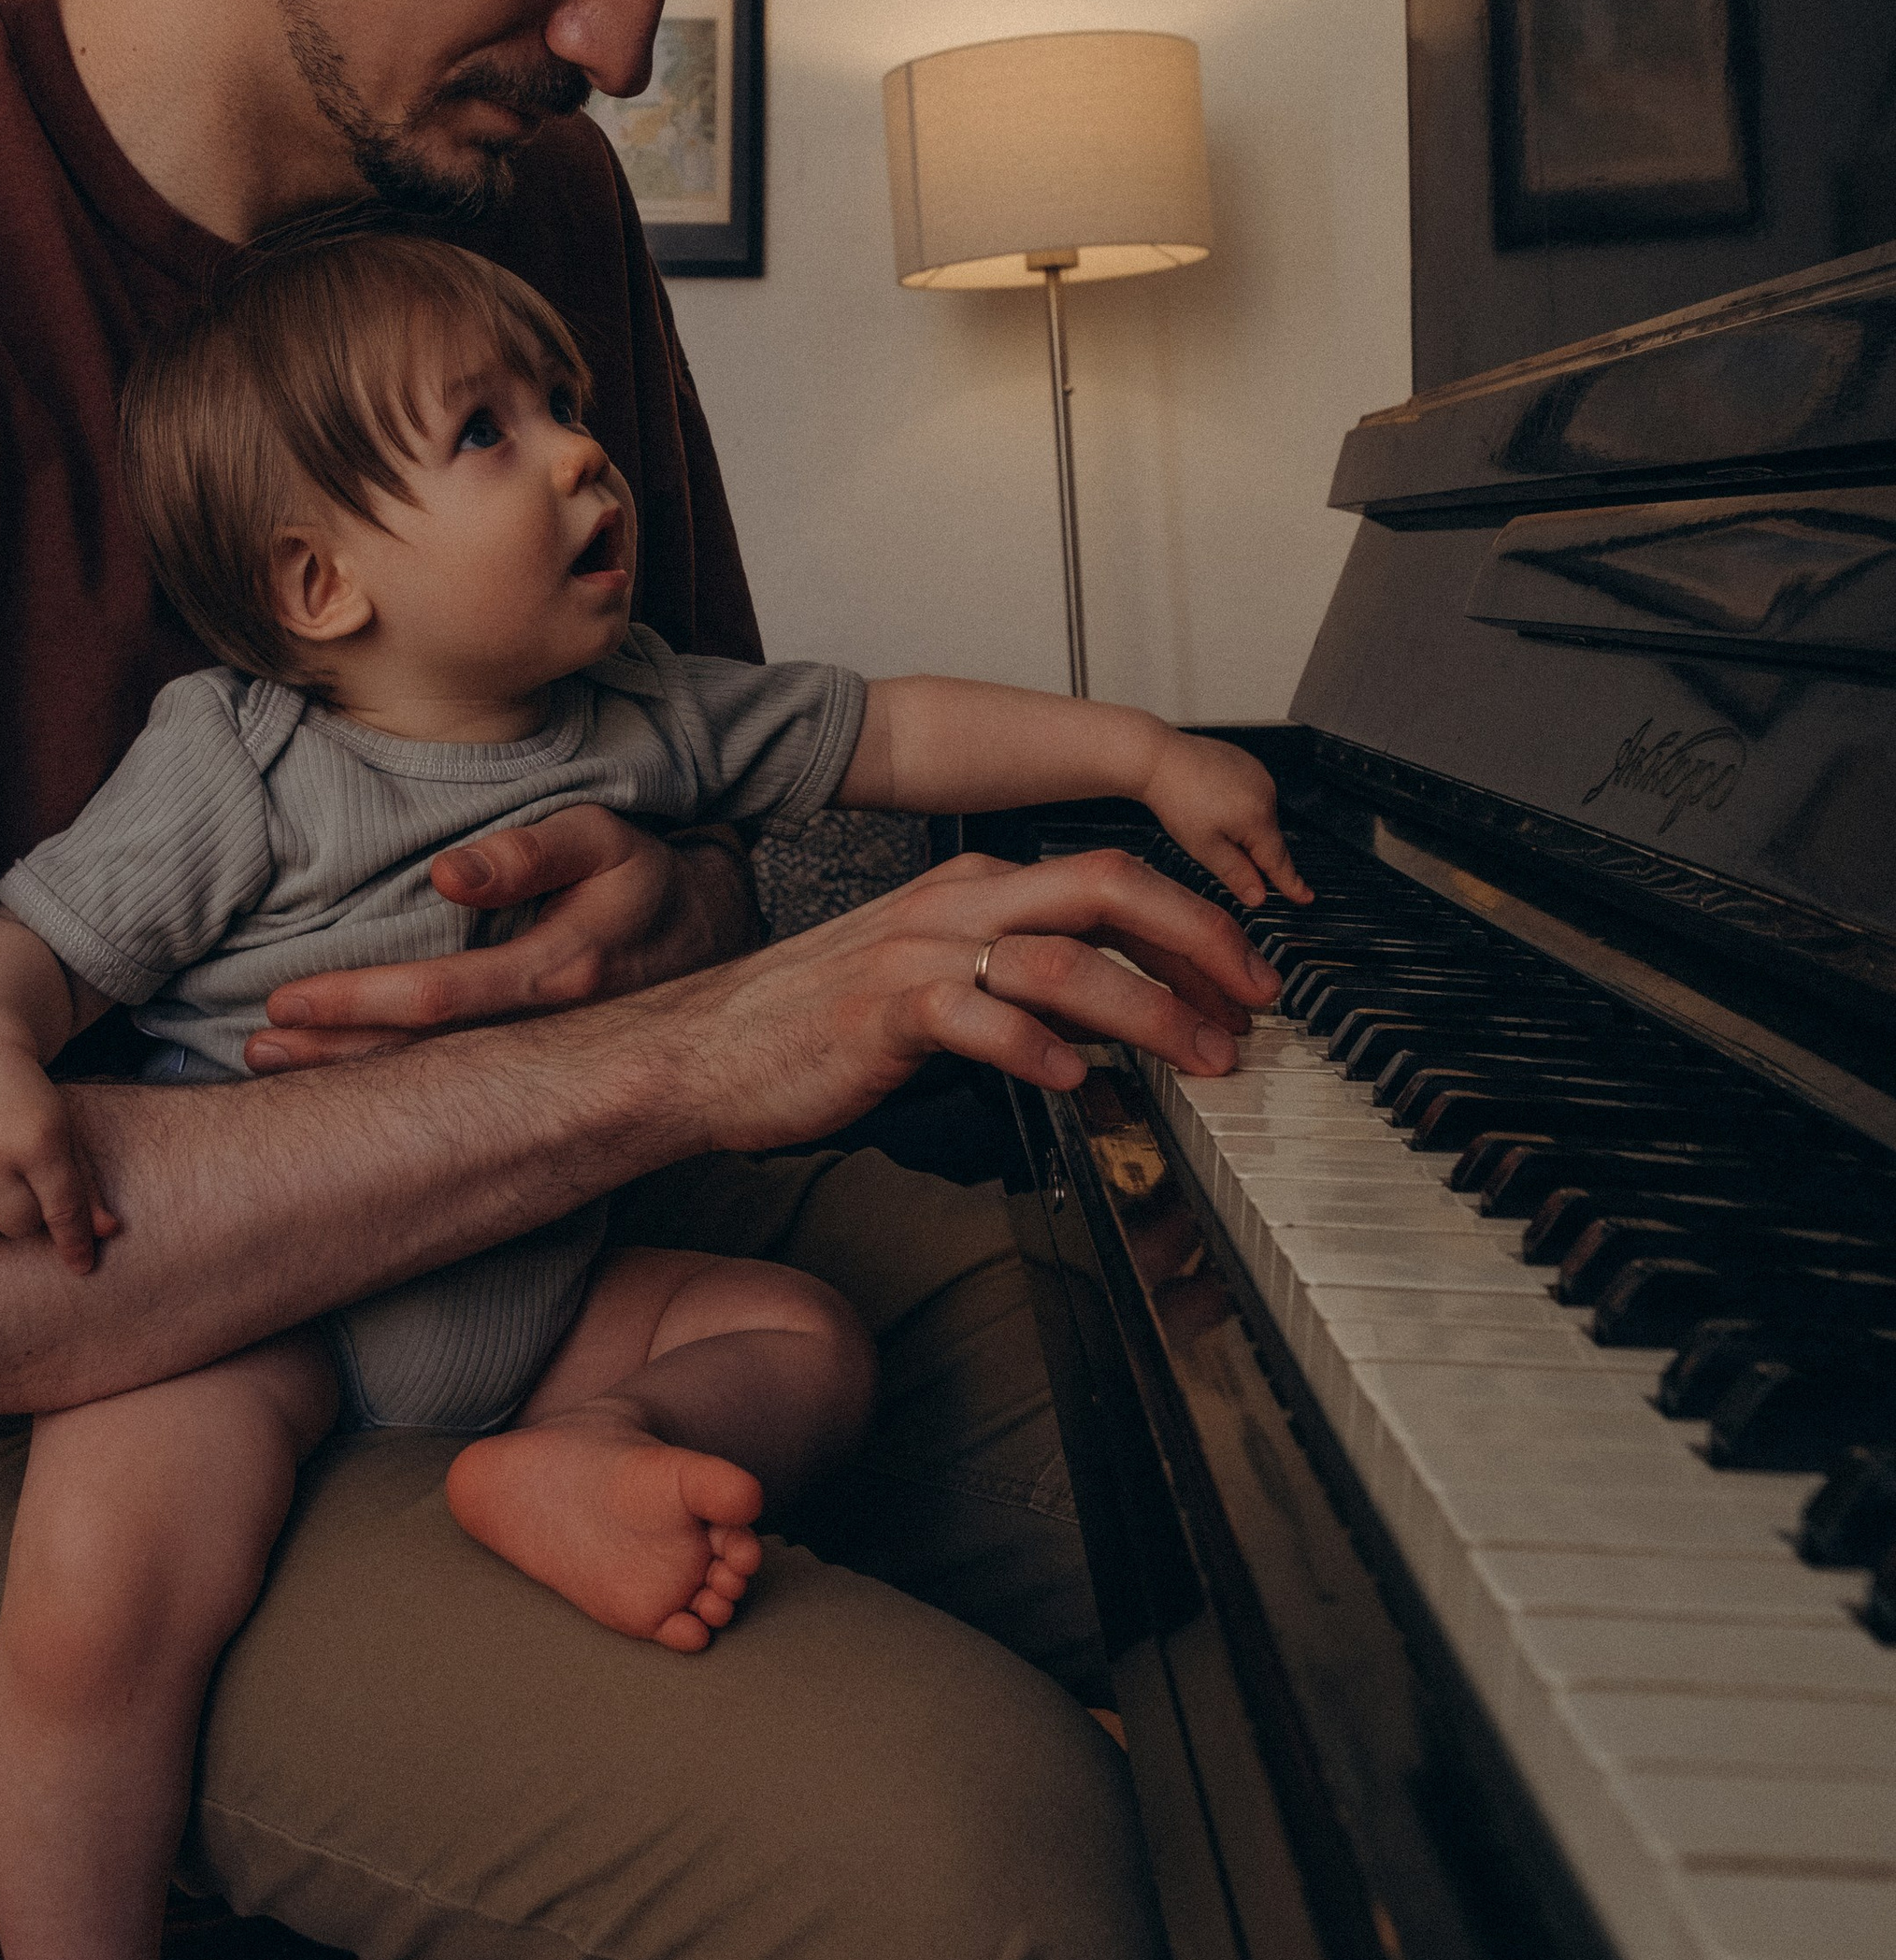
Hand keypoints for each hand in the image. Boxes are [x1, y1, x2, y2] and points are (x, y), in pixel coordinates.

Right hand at [0, 1052, 120, 1271]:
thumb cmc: (22, 1103)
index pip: (62, 1210)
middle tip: (15, 1178)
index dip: (74, 1241)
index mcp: (38, 1141)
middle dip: (23, 1211)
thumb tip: (108, 1233)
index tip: (81, 1265)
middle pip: (17, 1227)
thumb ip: (84, 1186)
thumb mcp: (61, 1132)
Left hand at [243, 808, 759, 1068]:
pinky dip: (394, 1083)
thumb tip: (448, 875)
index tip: (283, 1001)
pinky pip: (456, 1083)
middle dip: (331, 1058)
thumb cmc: (645, 878)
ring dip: (350, 1074)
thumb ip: (529, 852)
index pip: (435, 999)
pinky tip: (343, 1080)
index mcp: (558, 976)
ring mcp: (542, 1064)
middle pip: (420, 1058)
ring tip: (272, 1064)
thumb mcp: (602, 840)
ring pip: (435, 1081)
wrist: (715, 941)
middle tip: (253, 1052)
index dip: (354, 1002)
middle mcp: (547, 1037)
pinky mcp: (538, 1072)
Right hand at [668, 843, 1282, 1153]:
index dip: (1192, 924)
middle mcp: (955, 903)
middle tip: (1255, 1001)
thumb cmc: (814, 1025)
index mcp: (972, 888)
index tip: (1243, 977)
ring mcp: (919, 952)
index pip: (1108, 878)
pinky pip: (978, 1016)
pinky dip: (1037, 1046)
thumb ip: (1015, 984)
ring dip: (1149, 1009)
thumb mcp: (932, 983)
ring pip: (1062, 957)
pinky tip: (1074, 1081)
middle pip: (1107, 888)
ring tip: (1201, 1057)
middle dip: (1200, 940)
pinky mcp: (885, 1010)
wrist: (703, 1050)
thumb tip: (1107, 1018)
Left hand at [1140, 731, 1311, 910]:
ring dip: (1241, 826)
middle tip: (1214, 842)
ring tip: (1206, 814)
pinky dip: (1238, 804)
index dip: (1292, 884)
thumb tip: (1258, 897)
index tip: (1306, 897)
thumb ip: (1236, 875)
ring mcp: (1259, 774)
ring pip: (1258, 816)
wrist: (1159, 758)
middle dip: (1248, 850)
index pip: (1279, 861)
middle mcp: (1266, 793)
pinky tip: (1212, 799)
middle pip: (1267, 839)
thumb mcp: (1205, 849)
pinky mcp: (1249, 763)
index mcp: (1257, 817)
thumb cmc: (1176, 799)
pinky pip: (1251, 794)